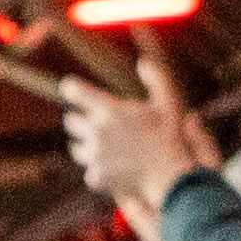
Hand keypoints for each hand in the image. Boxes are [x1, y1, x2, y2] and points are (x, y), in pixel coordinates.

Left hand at [59, 51, 223, 216]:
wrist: (169, 175)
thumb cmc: (170, 136)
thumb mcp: (168, 102)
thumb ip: (156, 79)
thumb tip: (142, 63)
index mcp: (109, 110)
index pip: (74, 91)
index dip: (72, 89)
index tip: (73, 90)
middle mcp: (96, 131)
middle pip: (70, 121)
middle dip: (79, 120)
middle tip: (94, 123)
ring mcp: (94, 156)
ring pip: (76, 148)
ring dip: (86, 146)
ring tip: (101, 148)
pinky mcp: (96, 177)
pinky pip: (89, 172)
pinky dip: (98, 172)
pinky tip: (110, 170)